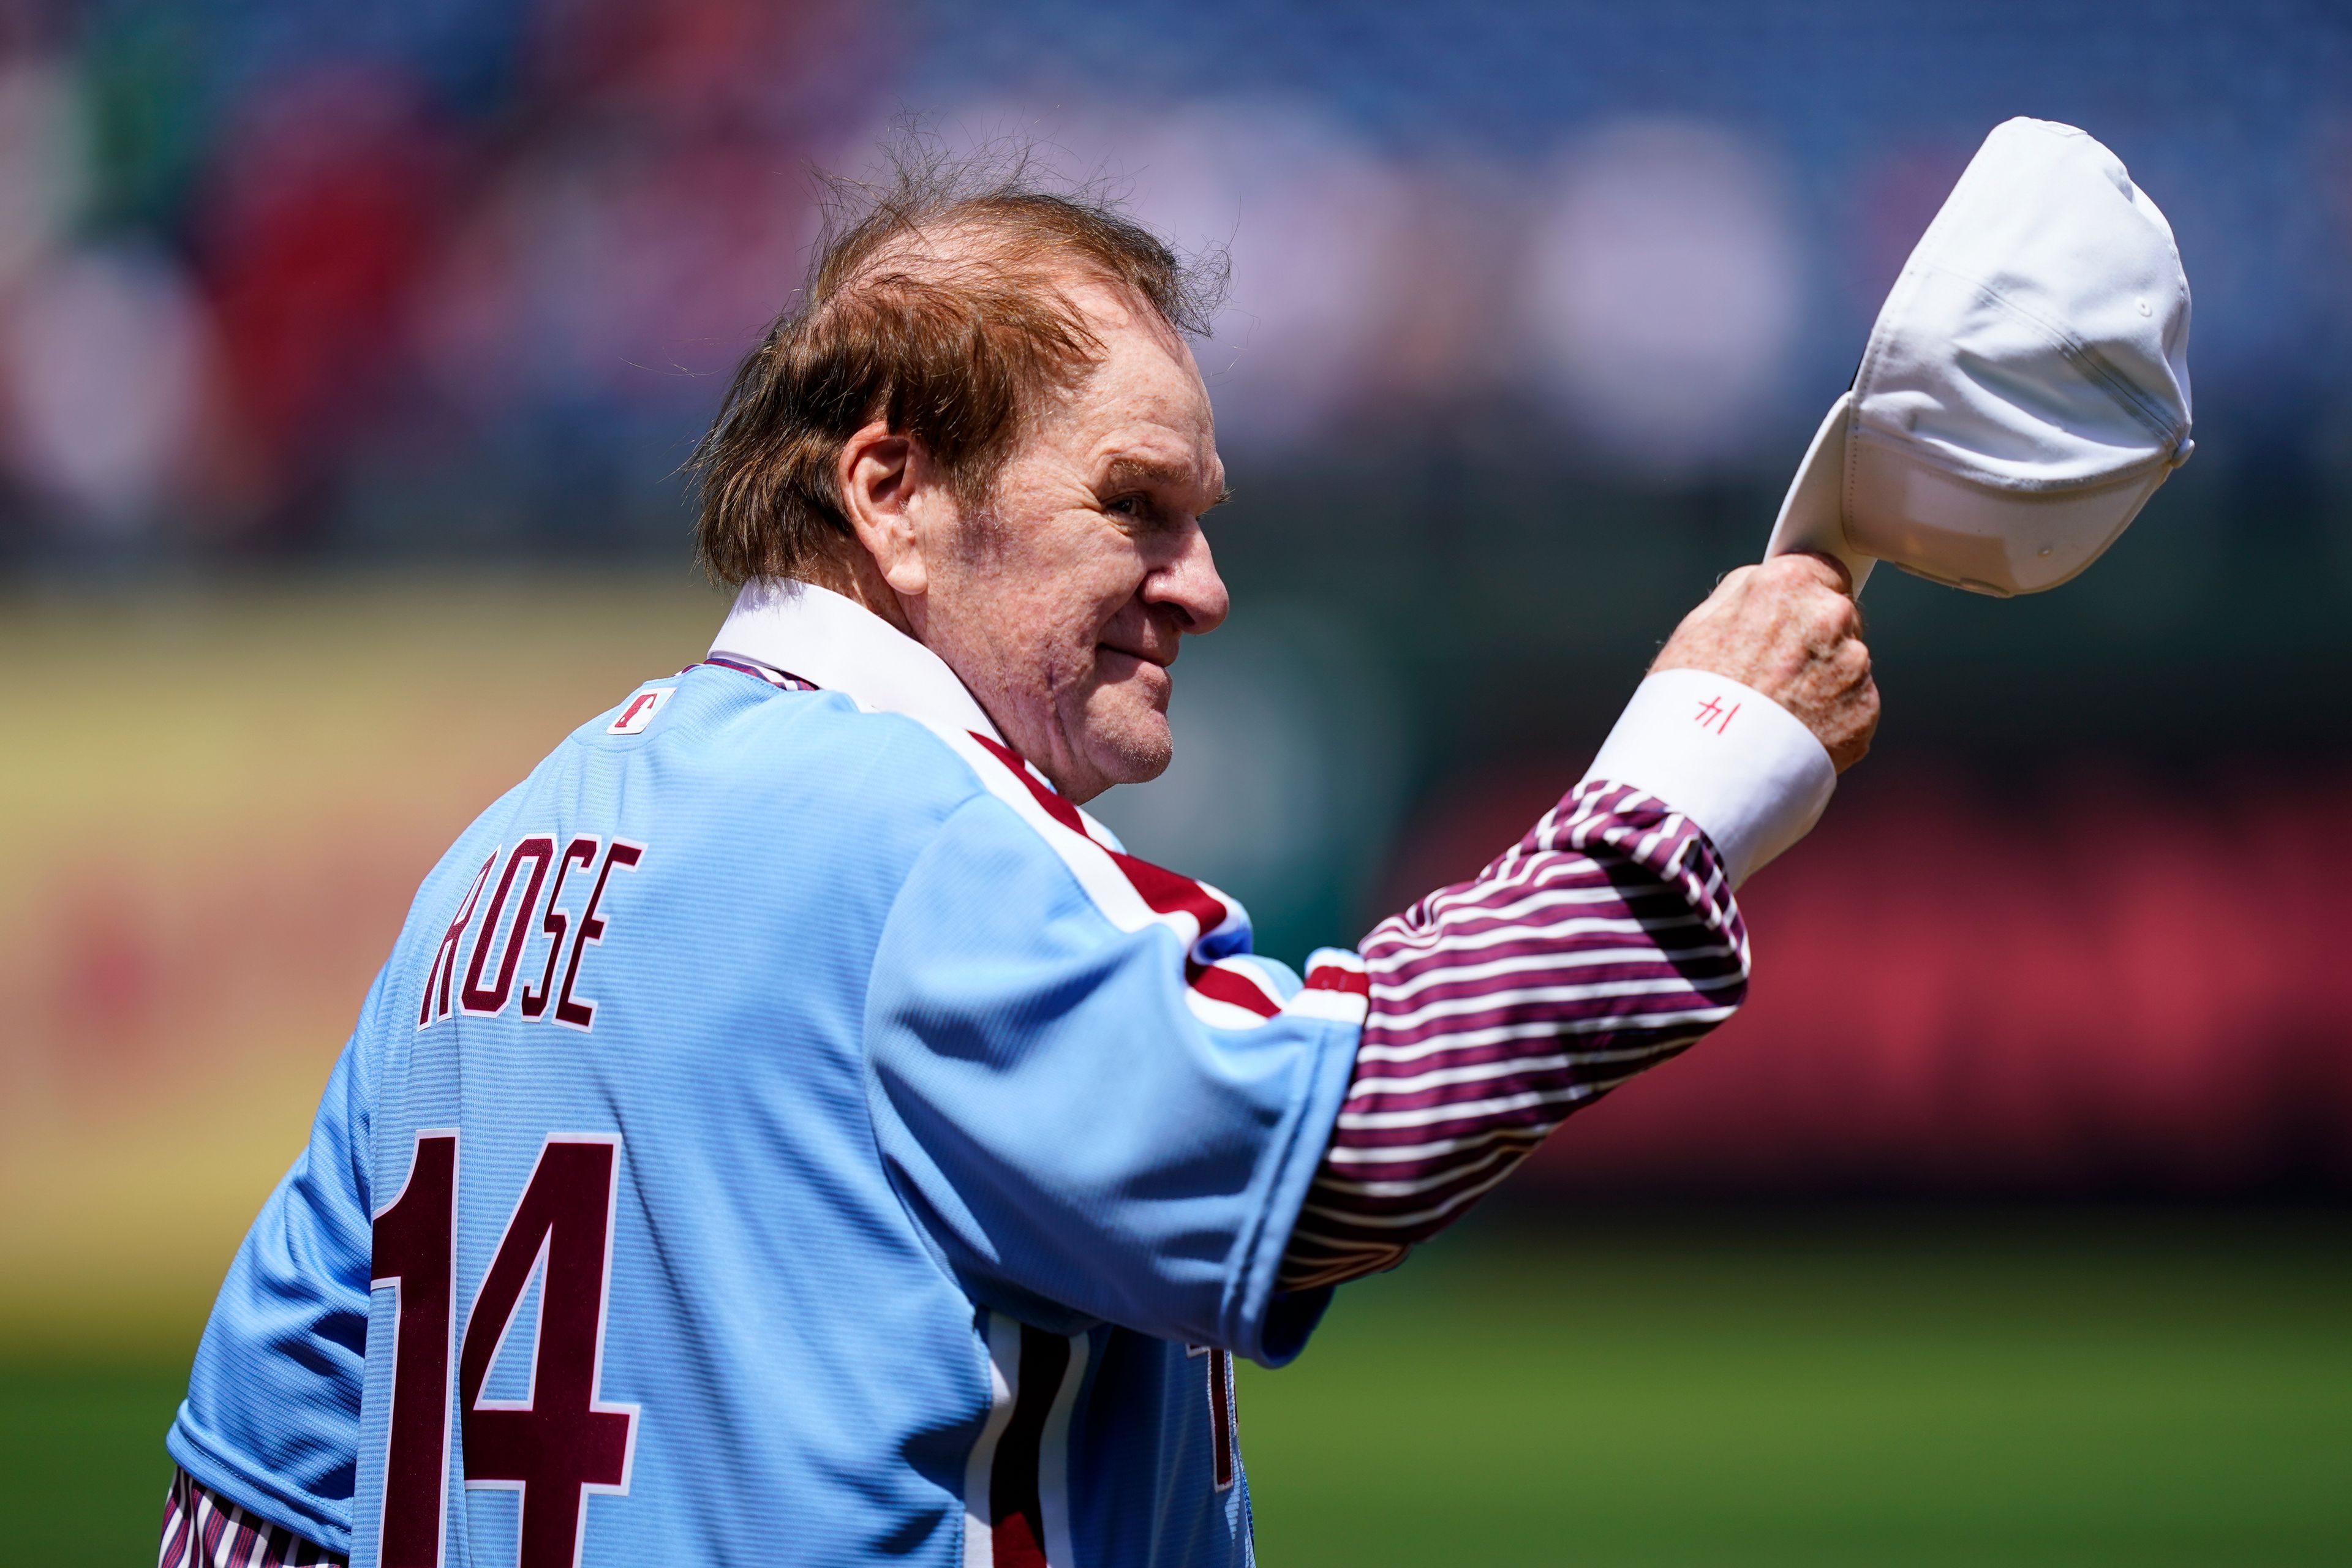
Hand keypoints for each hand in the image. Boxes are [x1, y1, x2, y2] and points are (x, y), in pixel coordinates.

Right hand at [1652, 553, 1879, 771]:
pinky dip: (1831, 719)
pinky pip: (1853, 706)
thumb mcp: (1697, 627)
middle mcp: (1830, 616)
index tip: (1789, 620)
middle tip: (1773, 676)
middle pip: (1838, 617)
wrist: (1705, 771)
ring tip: (1779, 713)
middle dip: (1814, 641)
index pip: (1822, 570)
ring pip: (1847, 664)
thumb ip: (1742, 594)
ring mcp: (1853, 665)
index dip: (1803, 598)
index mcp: (1787, 584)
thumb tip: (1763, 585)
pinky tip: (1795, 734)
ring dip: (1824, 682)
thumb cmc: (1689, 701)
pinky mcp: (1865, 711)